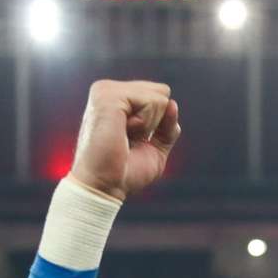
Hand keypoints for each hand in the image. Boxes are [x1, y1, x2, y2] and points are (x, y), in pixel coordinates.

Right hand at [70, 79, 180, 201]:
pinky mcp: (109, 96)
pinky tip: (125, 132)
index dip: (158, 124)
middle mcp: (109, 90)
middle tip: (130, 141)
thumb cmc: (125, 173)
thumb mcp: (155, 149)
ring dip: (149, 125)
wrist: (104, 187)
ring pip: (157, 97)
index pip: (158, 95)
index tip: (134, 140)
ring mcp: (107, 90)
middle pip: (161, 93)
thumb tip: (173, 103)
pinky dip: (146, 123)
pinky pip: (150, 101)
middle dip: (155, 123)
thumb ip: (167, 128)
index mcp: (116, 99)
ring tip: (124, 138)